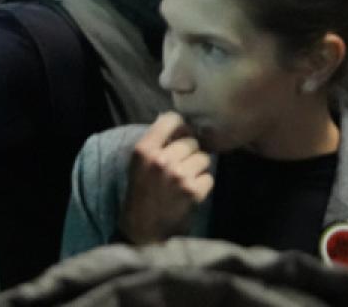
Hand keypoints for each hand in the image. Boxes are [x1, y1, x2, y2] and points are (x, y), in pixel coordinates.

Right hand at [118, 113, 213, 245]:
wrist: (143, 228)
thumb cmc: (141, 192)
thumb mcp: (139, 163)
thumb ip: (156, 142)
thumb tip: (176, 121)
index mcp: (144, 149)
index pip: (171, 119)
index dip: (181, 126)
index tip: (181, 135)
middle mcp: (161, 159)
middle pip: (191, 141)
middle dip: (190, 152)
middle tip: (182, 165)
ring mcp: (178, 175)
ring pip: (203, 158)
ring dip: (198, 168)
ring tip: (186, 179)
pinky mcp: (193, 191)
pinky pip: (208, 177)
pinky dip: (202, 185)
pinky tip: (190, 192)